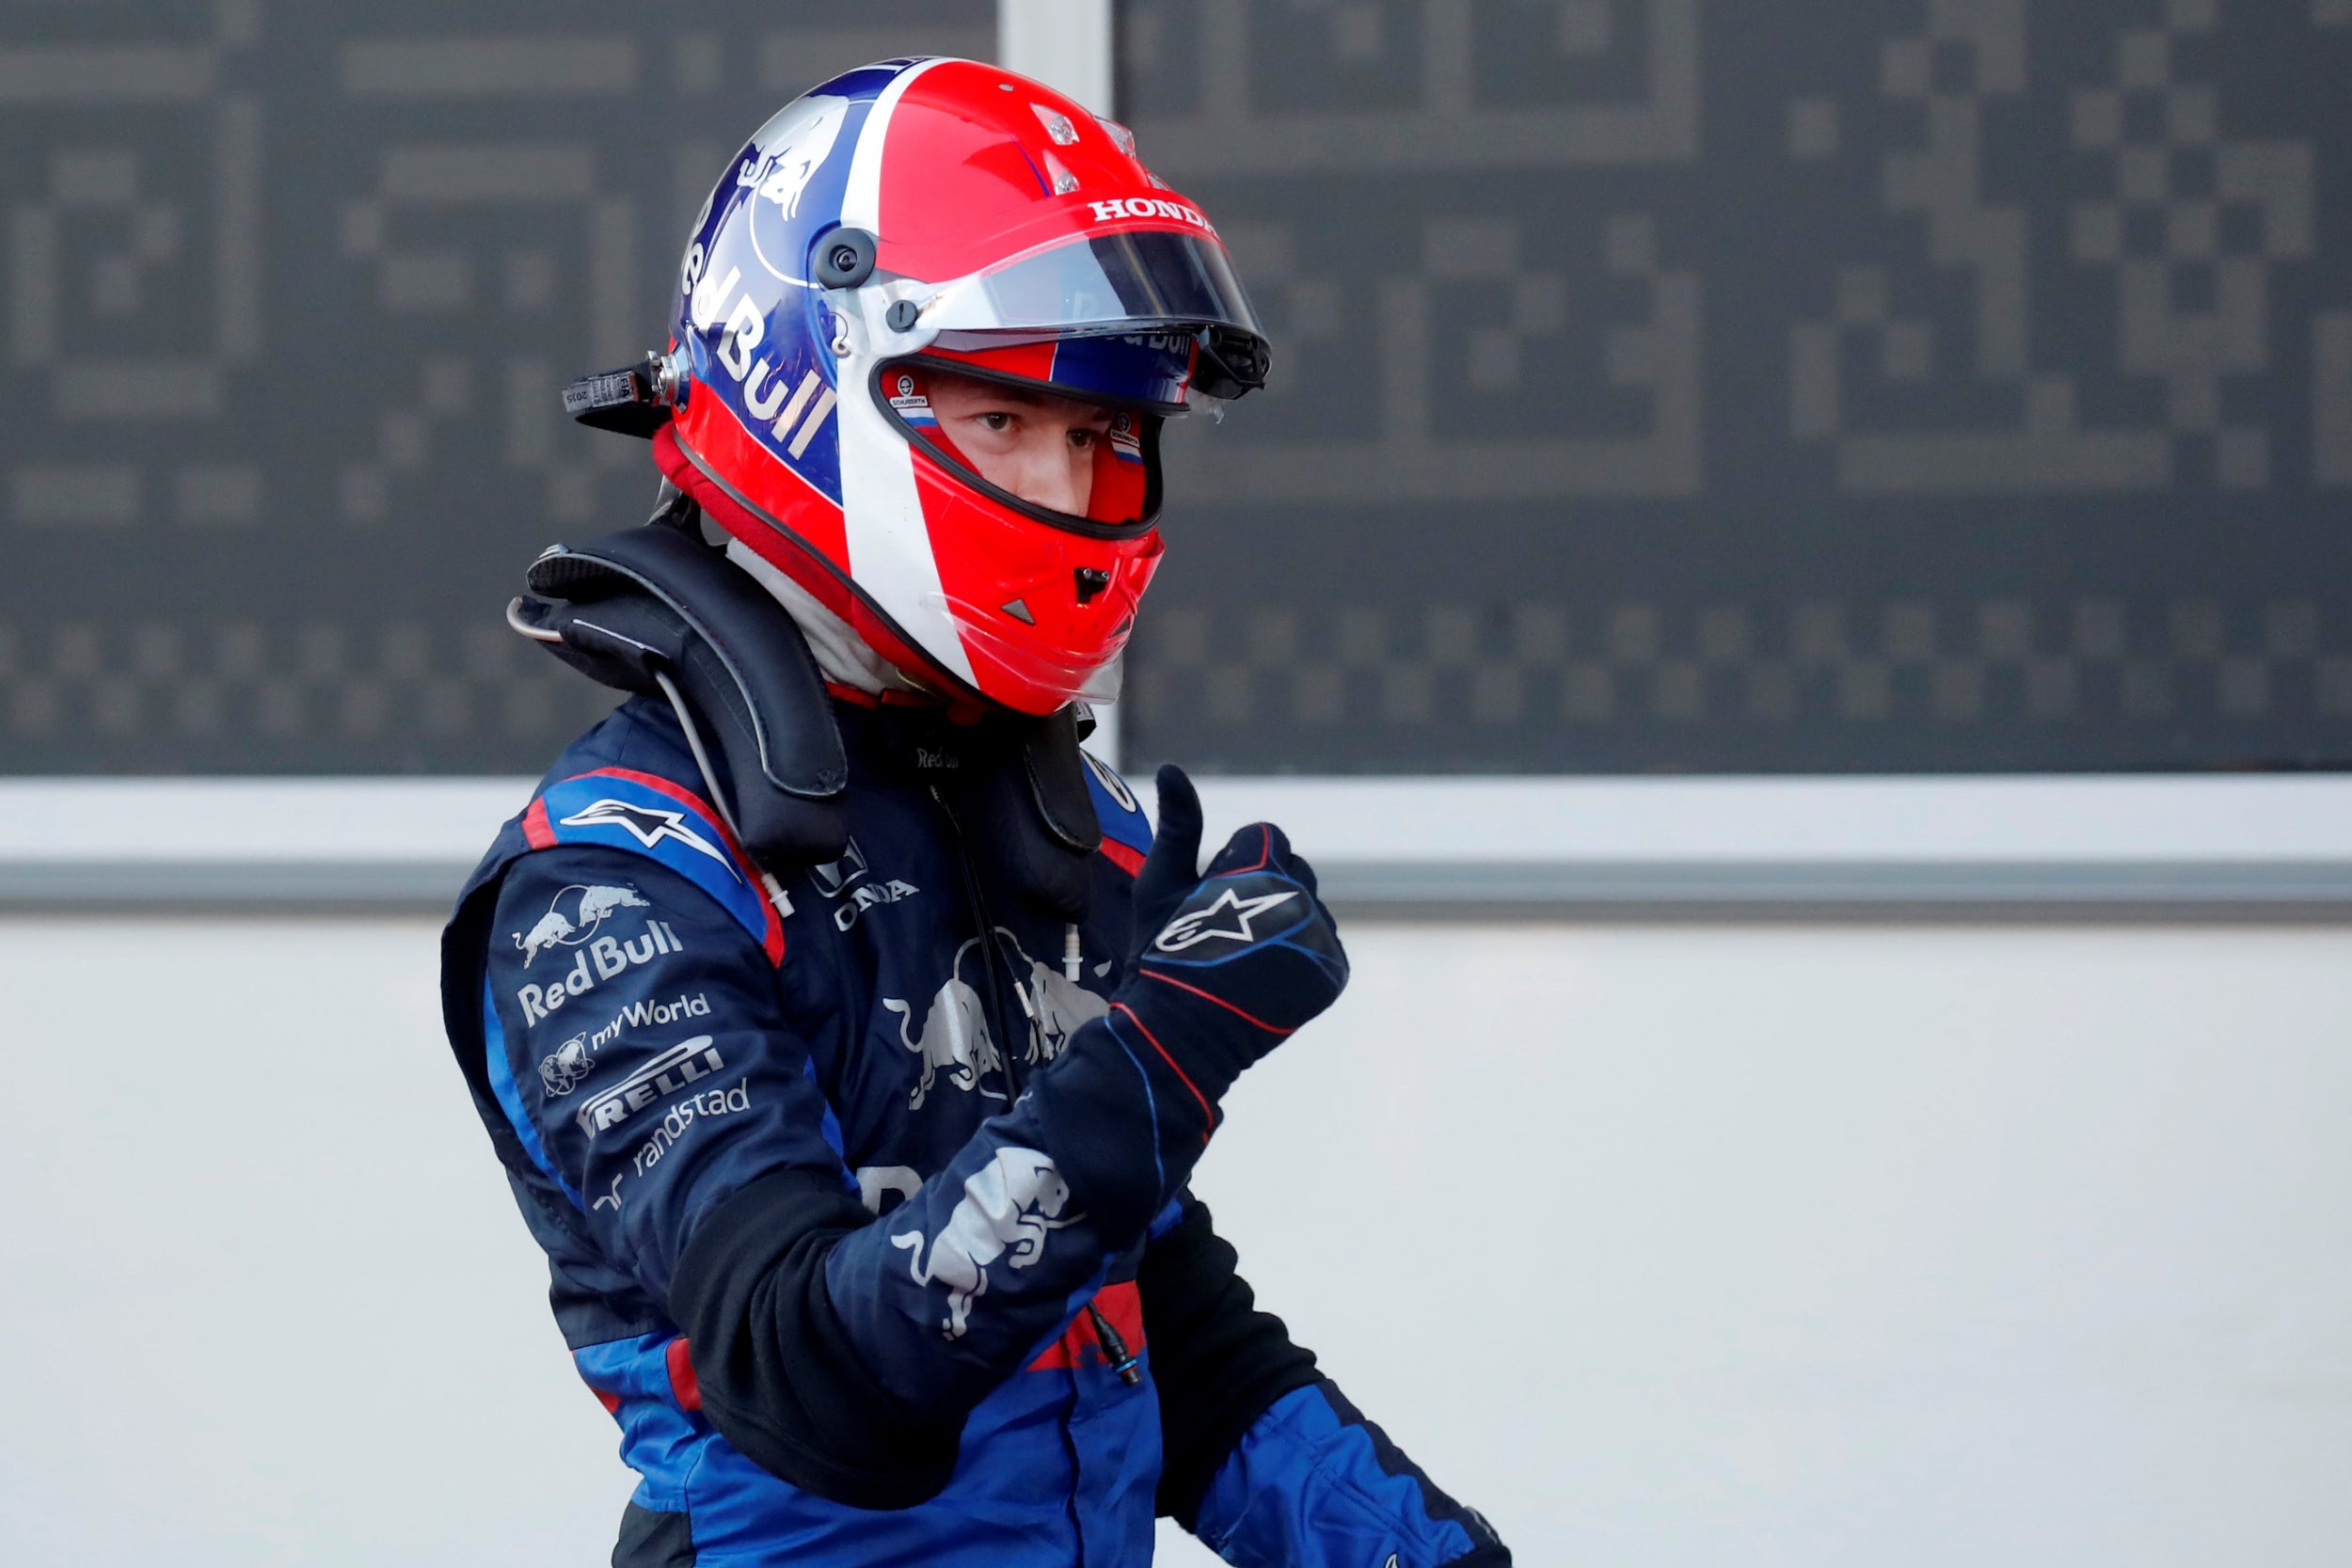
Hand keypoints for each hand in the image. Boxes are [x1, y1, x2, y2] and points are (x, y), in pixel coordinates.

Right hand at [1111, 766, 1349, 1104]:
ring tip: (1245, 959)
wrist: (1181, 1037)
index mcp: (1262, 866)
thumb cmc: (1161, 956)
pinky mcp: (1332, 973)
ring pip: (1310, 910)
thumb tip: (1172, 768)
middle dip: (1266, 889)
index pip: (1266, 837)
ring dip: (1286, 923)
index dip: (1235, 864)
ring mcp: (1320, 936)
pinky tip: (1266, 978)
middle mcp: (1301, 896)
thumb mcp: (1160, 884)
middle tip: (1226, 931)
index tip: (1211, 897)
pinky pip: (1324, 948)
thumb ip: (1179, 824)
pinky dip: (1302, 959)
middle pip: (1294, 871)